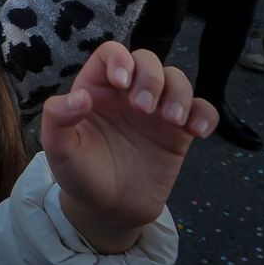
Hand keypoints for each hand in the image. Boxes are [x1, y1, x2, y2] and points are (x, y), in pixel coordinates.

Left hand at [42, 41, 216, 253]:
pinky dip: (205, 114)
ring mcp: (156, 112)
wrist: (108, 210)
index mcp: (96, 89)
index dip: (119, 59)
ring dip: (179, 93)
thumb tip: (79, 97)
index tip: (121, 83)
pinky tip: (197, 132)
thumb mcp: (59, 149)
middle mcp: (127, 94)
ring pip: (177, 80)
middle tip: (143, 109)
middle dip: (151, 78)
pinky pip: (202, 110)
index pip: (111, 54)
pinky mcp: (179, 133)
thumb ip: (58, 119)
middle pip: (148, 61)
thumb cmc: (80, 174)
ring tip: (171, 120)